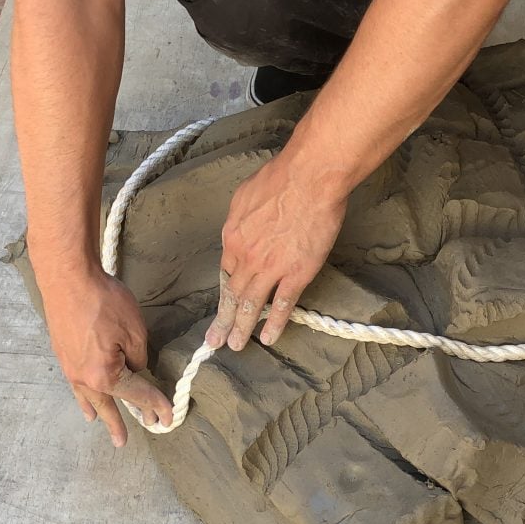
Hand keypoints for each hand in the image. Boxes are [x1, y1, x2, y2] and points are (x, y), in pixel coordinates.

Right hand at [40, 269, 173, 446]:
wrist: (67, 279)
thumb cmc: (103, 302)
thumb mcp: (134, 330)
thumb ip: (138, 358)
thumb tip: (136, 370)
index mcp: (106, 376)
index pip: (137, 394)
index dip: (156, 405)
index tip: (169, 417)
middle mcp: (85, 379)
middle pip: (110, 404)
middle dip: (121, 422)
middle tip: (126, 441)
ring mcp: (70, 369)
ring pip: (89, 398)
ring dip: (100, 413)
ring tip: (104, 426)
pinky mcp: (63, 355)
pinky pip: (76, 386)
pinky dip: (83, 398)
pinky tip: (85, 404)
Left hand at [207, 155, 347, 350]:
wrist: (309, 177)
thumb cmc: (280, 177)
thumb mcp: (245, 195)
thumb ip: (240, 218)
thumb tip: (242, 227)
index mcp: (233, 237)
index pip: (226, 271)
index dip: (225, 291)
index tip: (222, 304)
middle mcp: (247, 257)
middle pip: (232, 294)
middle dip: (222, 320)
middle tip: (214, 341)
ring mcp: (272, 268)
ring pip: (252, 305)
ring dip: (242, 328)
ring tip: (235, 346)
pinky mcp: (297, 274)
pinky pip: (284, 305)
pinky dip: (276, 323)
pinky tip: (269, 338)